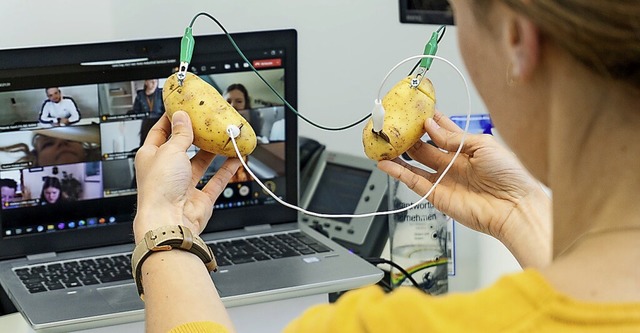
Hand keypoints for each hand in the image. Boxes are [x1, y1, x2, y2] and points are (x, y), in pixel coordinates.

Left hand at [133, 111, 240, 242]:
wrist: (168, 221)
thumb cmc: (159, 189)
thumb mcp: (170, 150)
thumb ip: (180, 134)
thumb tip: (182, 117)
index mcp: (151, 157)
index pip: (161, 132)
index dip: (172, 119)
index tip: (183, 108)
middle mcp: (166, 171)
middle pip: (183, 147)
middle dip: (196, 135)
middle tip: (208, 122)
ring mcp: (183, 186)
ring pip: (201, 164)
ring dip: (213, 152)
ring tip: (223, 137)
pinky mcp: (199, 199)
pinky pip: (215, 181)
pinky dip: (226, 170)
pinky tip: (234, 159)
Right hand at [378, 111, 550, 266]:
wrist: (515, 206)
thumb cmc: (510, 176)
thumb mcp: (482, 145)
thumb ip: (452, 137)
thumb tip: (430, 126)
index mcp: (466, 148)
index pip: (442, 130)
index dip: (428, 121)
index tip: (414, 110)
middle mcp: (453, 163)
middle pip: (424, 146)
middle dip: (409, 135)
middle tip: (395, 125)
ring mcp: (444, 179)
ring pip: (414, 163)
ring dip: (399, 154)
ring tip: (384, 143)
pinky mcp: (437, 195)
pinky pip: (413, 181)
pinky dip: (398, 173)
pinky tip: (386, 164)